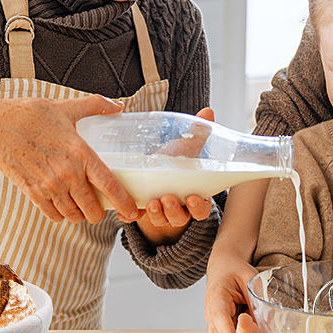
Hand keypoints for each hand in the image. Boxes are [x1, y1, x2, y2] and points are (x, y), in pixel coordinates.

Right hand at [0, 93, 134, 222]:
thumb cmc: (29, 116)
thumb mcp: (65, 107)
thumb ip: (95, 105)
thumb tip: (117, 104)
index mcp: (80, 153)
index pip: (109, 184)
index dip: (123, 202)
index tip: (132, 211)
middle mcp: (67, 173)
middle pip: (92, 208)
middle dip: (99, 211)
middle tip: (99, 206)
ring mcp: (49, 186)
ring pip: (73, 215)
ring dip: (80, 214)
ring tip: (80, 206)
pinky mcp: (33, 193)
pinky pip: (53, 215)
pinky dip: (60, 214)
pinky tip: (61, 205)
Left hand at [125, 108, 217, 244]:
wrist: (154, 172)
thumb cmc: (174, 162)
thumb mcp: (187, 149)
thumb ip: (198, 134)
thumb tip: (208, 112)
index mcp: (194, 195)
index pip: (201, 209)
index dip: (199, 207)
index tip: (194, 197)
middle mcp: (179, 208)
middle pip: (180, 218)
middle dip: (173, 210)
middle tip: (167, 198)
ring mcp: (160, 213)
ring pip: (160, 220)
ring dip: (155, 214)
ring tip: (150, 203)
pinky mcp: (140, 212)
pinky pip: (135, 219)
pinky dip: (130, 217)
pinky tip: (125, 213)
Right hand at [205, 250, 258, 332]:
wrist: (222, 268)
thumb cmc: (235, 271)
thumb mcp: (248, 277)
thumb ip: (255, 296)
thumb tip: (269, 316)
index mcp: (217, 295)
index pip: (220, 316)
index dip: (227, 331)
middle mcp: (211, 310)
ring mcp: (211, 320)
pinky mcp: (216, 327)